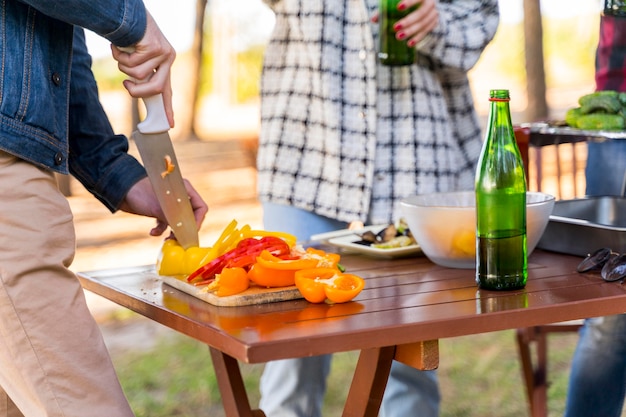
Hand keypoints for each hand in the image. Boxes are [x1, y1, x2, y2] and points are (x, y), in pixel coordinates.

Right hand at [111, 11, 175, 126]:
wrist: (128, 12)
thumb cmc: (130, 36)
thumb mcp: (137, 57)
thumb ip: (141, 73)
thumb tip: (135, 90)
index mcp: (165, 64)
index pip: (167, 90)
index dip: (168, 108)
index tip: (170, 124)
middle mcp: (168, 59)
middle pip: (154, 88)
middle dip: (137, 91)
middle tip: (126, 85)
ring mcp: (163, 52)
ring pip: (138, 75)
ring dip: (123, 65)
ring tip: (122, 52)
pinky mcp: (154, 46)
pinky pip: (132, 63)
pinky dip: (120, 55)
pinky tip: (121, 44)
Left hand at [119, 177, 208, 236]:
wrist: (119, 188)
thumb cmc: (140, 192)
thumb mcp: (159, 207)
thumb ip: (174, 219)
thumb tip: (184, 233)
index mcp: (184, 190)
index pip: (200, 207)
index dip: (198, 221)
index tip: (190, 232)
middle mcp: (179, 196)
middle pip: (190, 216)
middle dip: (185, 229)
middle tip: (180, 240)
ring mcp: (169, 204)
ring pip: (178, 222)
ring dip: (174, 232)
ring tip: (168, 239)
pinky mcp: (159, 210)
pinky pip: (166, 223)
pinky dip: (160, 229)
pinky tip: (153, 232)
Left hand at [372, 0, 438, 47]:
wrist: (424, 6)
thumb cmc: (407, 3)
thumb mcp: (398, 4)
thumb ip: (386, 9)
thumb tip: (373, 20)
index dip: (409, 2)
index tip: (398, 8)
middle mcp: (430, 3)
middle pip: (421, 13)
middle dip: (408, 21)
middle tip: (395, 28)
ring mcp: (433, 13)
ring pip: (424, 24)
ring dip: (411, 31)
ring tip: (398, 37)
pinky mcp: (434, 23)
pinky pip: (426, 32)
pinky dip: (417, 38)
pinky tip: (409, 44)